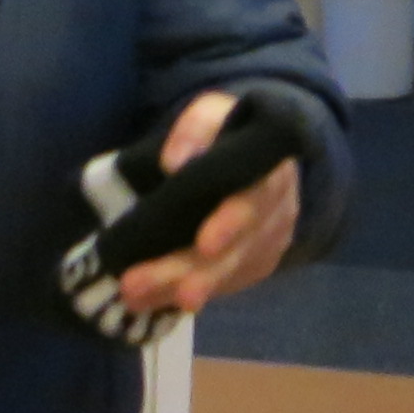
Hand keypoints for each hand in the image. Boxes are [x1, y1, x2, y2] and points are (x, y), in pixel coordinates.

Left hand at [116, 89, 300, 319]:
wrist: (262, 152)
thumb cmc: (229, 130)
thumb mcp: (214, 112)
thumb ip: (197, 127)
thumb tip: (174, 162)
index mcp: (271, 168)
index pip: (256, 198)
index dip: (231, 222)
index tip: (204, 244)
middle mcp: (279, 210)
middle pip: (235, 248)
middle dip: (187, 269)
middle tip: (135, 285)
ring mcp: (271, 241)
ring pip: (227, 273)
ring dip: (177, 287)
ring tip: (134, 298)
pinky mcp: (259, 262)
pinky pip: (226, 285)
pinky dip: (186, 293)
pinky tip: (149, 301)